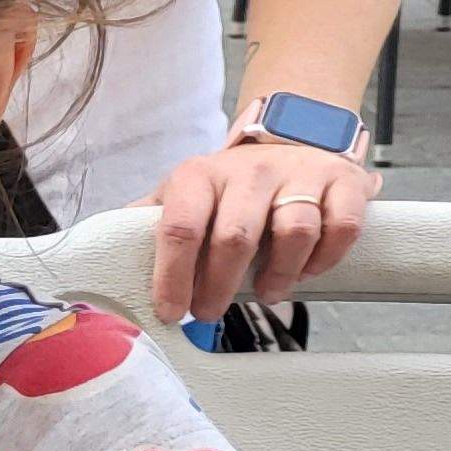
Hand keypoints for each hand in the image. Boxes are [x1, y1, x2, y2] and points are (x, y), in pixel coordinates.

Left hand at [143, 139, 373, 321]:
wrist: (289, 139)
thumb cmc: (228, 183)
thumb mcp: (183, 193)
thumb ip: (148, 220)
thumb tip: (106, 253)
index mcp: (199, 175)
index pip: (180, 227)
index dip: (172, 275)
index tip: (171, 310)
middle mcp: (249, 171)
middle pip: (235, 237)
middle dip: (219, 285)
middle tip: (210, 312)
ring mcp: (300, 175)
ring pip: (293, 232)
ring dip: (279, 275)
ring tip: (265, 293)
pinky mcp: (345, 182)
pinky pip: (342, 227)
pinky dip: (326, 257)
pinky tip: (307, 271)